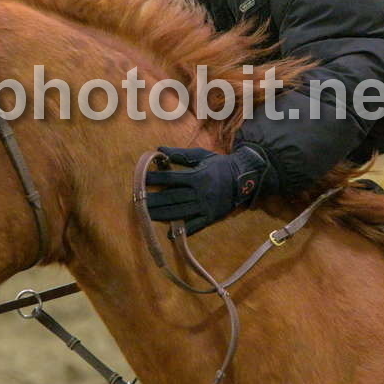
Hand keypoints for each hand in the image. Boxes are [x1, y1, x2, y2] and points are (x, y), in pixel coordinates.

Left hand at [146, 145, 269, 235]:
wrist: (245, 179)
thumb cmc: (220, 165)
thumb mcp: (201, 156)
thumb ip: (180, 154)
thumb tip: (160, 149)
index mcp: (197, 176)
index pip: (171, 178)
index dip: (155, 179)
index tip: (142, 179)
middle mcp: (200, 192)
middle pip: (172, 198)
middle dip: (154, 200)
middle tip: (138, 201)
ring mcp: (206, 207)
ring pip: (180, 213)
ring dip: (162, 215)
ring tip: (147, 215)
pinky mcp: (211, 218)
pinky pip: (196, 226)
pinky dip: (183, 232)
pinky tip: (170, 234)